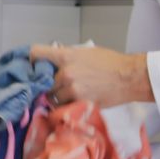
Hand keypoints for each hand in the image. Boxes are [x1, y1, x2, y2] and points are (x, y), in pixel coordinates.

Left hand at [30, 44, 153, 106]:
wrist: (128, 77)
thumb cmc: (111, 62)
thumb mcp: (86, 52)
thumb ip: (68, 57)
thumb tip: (54, 62)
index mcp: (66, 56)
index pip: (36, 54)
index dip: (31, 60)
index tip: (31, 66)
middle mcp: (65, 72)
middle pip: (43, 80)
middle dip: (47, 83)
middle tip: (54, 84)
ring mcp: (72, 89)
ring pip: (52, 96)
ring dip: (57, 96)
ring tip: (68, 93)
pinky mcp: (79, 102)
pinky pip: (64, 106)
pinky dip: (66, 105)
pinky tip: (74, 100)